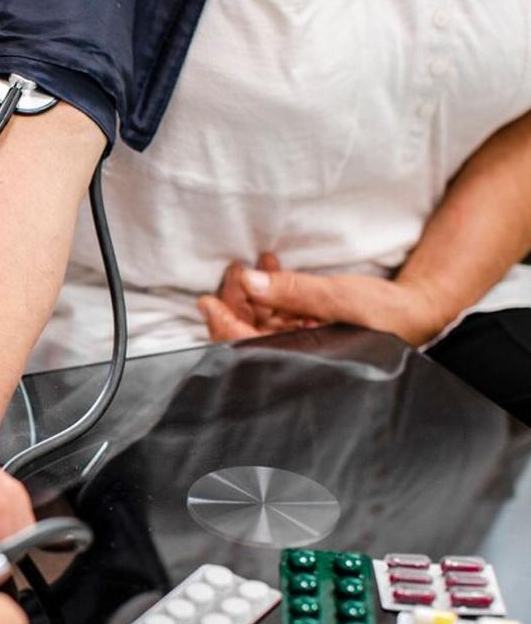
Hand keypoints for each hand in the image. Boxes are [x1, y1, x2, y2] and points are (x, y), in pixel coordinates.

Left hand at [199, 254, 446, 346]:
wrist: (416, 310)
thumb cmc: (384, 314)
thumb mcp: (339, 297)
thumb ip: (294, 291)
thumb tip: (249, 282)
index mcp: (301, 360)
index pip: (248, 349)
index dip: (224, 326)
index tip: (207, 302)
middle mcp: (295, 356)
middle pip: (249, 333)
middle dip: (237, 301)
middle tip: (234, 271)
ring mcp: (299, 343)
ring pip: (260, 321)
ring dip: (253, 291)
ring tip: (254, 263)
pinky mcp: (305, 331)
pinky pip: (277, 314)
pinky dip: (271, 291)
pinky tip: (270, 267)